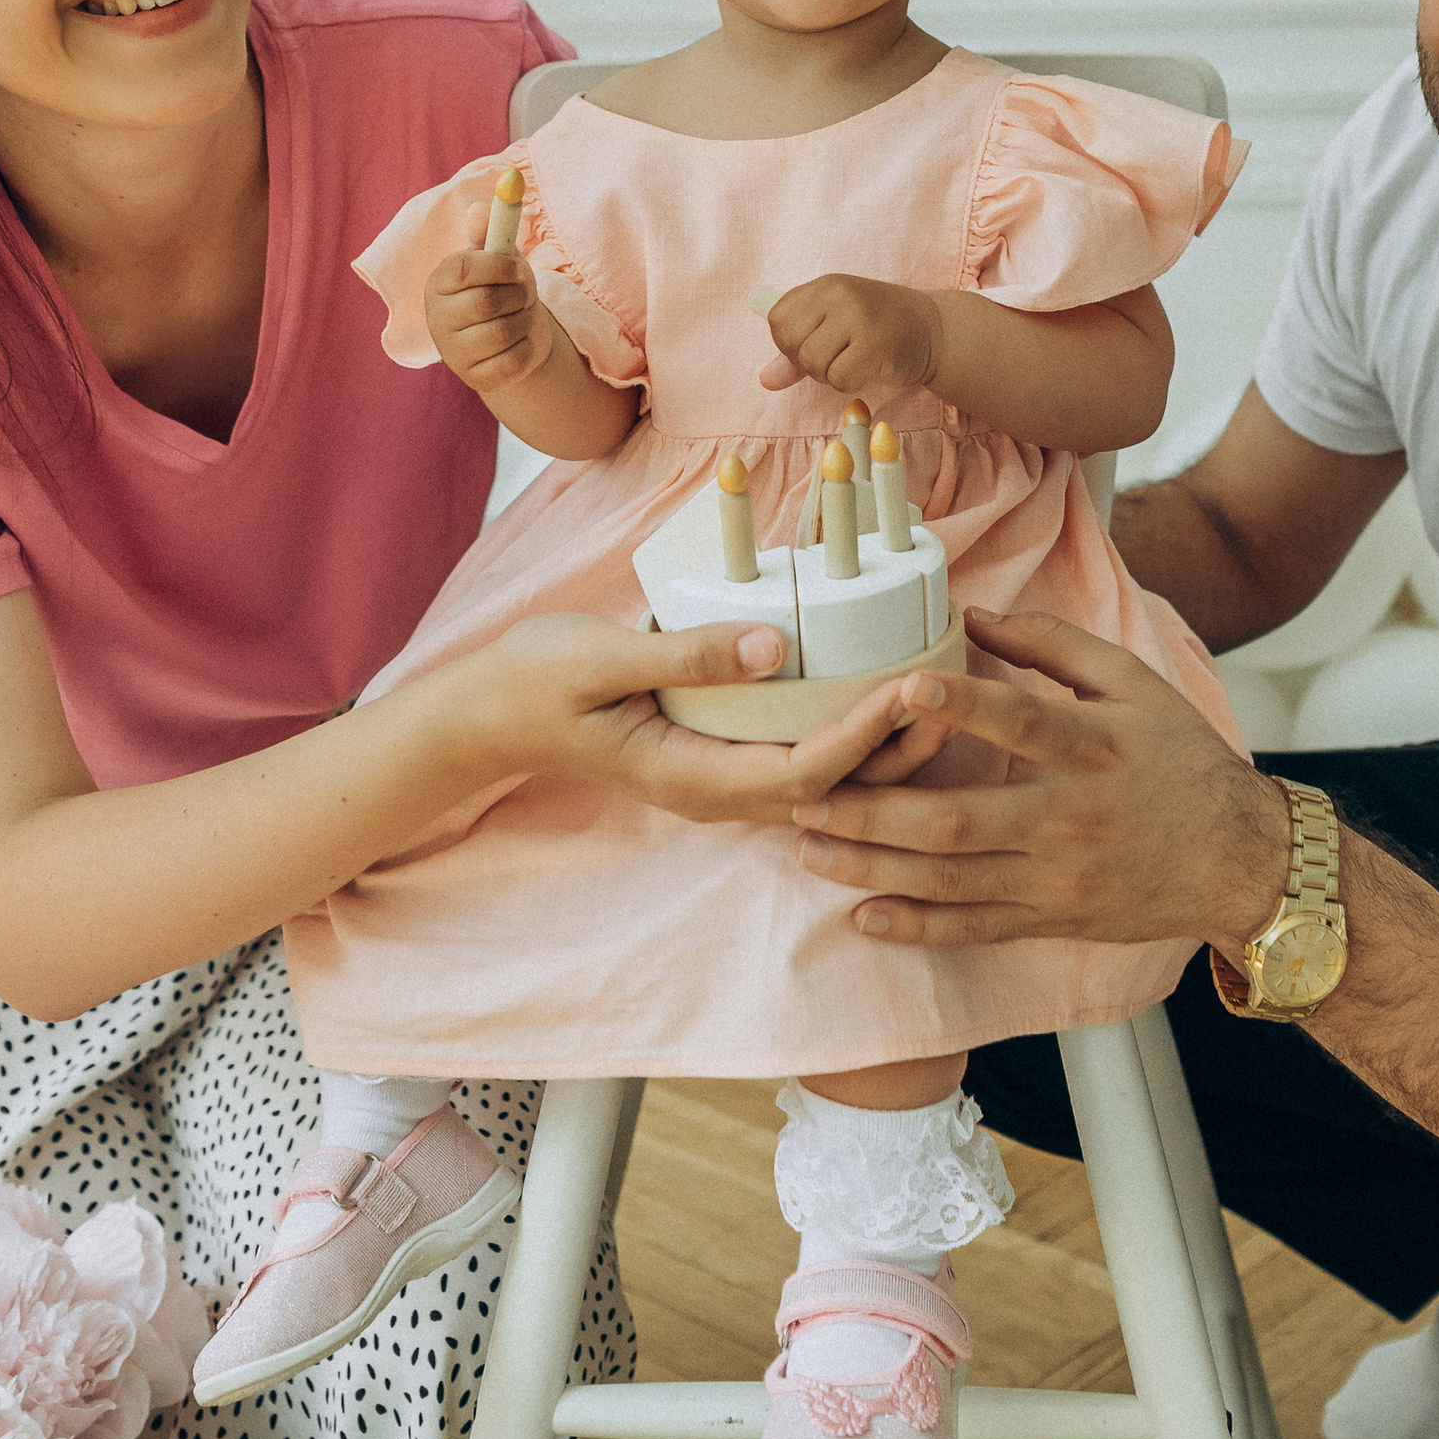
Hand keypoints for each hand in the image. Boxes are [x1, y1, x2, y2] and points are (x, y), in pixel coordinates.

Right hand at [423, 240, 554, 392]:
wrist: (515, 340)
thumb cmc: (504, 291)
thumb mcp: (500, 260)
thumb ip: (491, 235)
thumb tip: (481, 209)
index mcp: (439, 282)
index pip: (463, 268)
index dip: (498, 266)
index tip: (519, 268)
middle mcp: (437, 318)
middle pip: (486, 302)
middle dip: (517, 295)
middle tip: (524, 295)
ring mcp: (453, 352)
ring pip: (503, 332)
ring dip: (525, 321)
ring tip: (521, 317)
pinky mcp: (475, 378)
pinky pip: (513, 361)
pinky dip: (528, 348)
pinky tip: (521, 343)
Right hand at [439, 611, 933, 827]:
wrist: (487, 715)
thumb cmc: (536, 681)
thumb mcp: (600, 657)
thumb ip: (686, 654)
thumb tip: (772, 646)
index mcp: (689, 777)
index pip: (802, 775)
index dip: (863, 738)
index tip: (911, 688)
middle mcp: (714, 792)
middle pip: (829, 791)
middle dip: (895, 749)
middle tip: (952, 690)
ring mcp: (718, 781)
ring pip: (821, 782)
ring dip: (880, 746)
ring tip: (936, 692)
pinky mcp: (719, 757)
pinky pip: (798, 758)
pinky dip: (846, 733)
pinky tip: (878, 694)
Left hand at [758, 272, 942, 398]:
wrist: (935, 330)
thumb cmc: (879, 328)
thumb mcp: (835, 326)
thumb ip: (797, 351)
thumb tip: (765, 380)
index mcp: (825, 285)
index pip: (777, 320)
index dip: (789, 342)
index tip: (817, 343)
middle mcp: (839, 295)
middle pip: (791, 343)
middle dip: (807, 362)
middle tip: (837, 356)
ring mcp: (858, 317)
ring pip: (812, 364)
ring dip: (828, 375)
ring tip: (853, 361)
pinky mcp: (875, 345)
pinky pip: (839, 379)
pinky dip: (848, 384)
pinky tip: (867, 369)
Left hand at [786, 607, 1290, 949]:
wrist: (1240, 860)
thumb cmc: (1183, 760)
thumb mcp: (1135, 684)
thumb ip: (1056, 645)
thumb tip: (976, 616)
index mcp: (1094, 748)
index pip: (1022, 722)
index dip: (962, 707)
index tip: (902, 689)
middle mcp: (1070, 819)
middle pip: (959, 819)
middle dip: (874, 812)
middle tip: (805, 795)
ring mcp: (1058, 878)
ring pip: (952, 880)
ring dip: (874, 868)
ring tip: (809, 849)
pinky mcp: (1054, 918)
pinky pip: (975, 929)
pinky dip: (918, 928)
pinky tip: (864, 917)